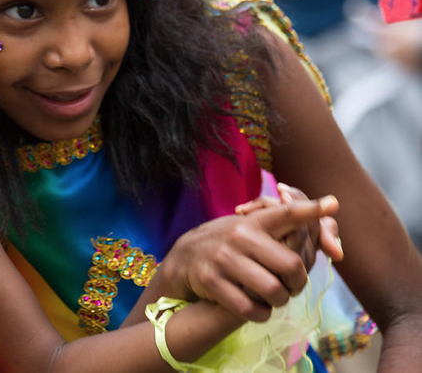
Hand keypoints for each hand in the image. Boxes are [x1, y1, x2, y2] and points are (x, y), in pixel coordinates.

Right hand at [158, 194, 338, 321]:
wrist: (185, 257)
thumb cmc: (230, 244)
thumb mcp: (251, 229)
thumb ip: (287, 229)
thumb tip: (332, 227)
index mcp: (253, 222)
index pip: (286, 213)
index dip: (310, 209)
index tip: (332, 204)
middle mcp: (239, 236)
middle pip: (291, 266)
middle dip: (299, 282)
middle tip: (293, 286)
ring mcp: (224, 259)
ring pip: (274, 292)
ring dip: (280, 301)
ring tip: (275, 297)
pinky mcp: (212, 281)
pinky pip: (251, 309)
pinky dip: (261, 313)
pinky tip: (258, 308)